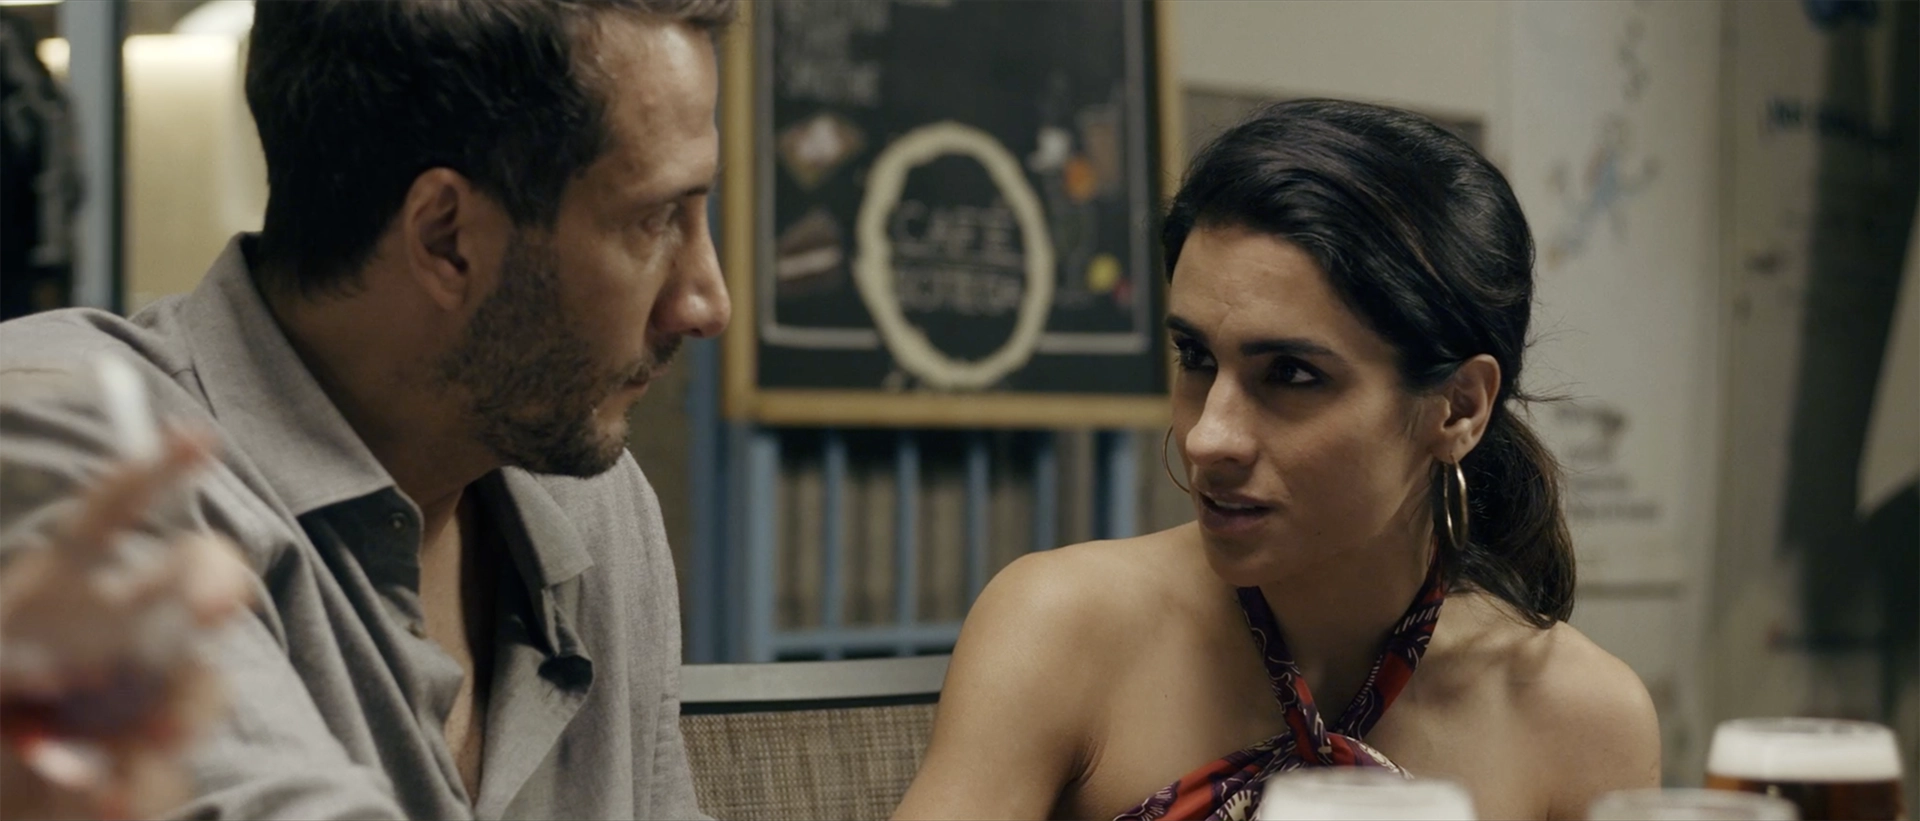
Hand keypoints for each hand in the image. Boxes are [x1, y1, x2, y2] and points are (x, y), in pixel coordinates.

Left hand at [0, 427, 252, 819]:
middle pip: (194, 581)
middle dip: (215, 582)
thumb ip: (8, 662)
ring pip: (202, 686)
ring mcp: (143, 699)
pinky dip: (137, 788)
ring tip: (133, 750)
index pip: (115, 514)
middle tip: (211, 608)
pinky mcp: (150, 764)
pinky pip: (169, 773)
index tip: (198, 442)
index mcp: (60, 592)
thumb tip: (62, 686)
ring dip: (176, 714)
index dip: (157, 472)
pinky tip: (98, 799)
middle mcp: (118, 633)